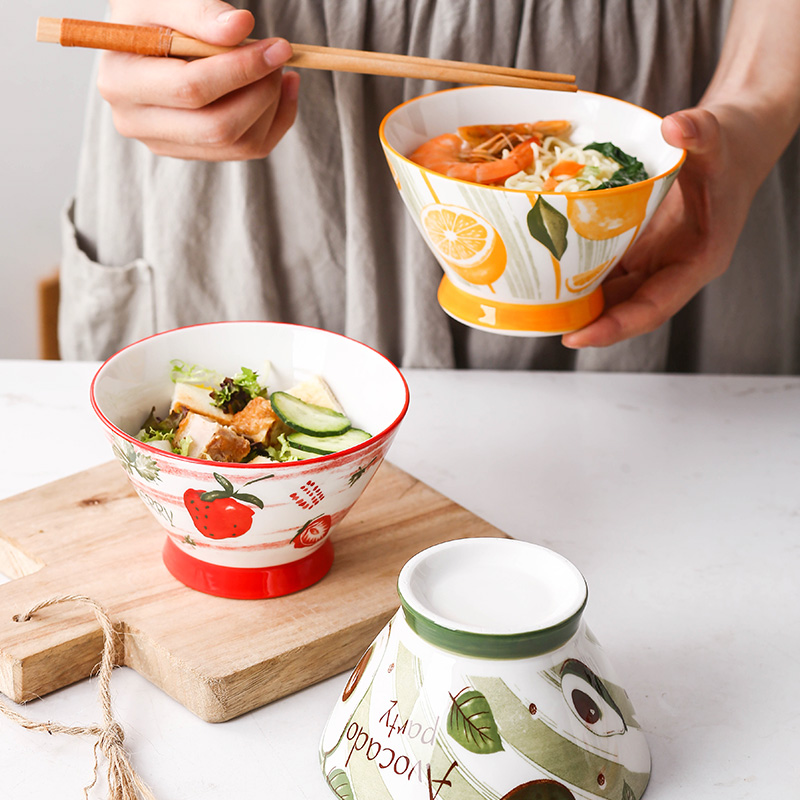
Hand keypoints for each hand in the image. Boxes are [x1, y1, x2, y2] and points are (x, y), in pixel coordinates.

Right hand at [97, 0, 299, 159]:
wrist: (143, 37)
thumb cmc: (152, 13)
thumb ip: (200, 10)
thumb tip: (241, 25)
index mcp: (121, 81)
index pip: (192, 88)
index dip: (241, 69)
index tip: (278, 48)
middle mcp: (137, 123)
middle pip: (218, 128)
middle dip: (260, 92)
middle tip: (279, 57)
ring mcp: (166, 145)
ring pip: (239, 144)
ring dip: (272, 106)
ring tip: (277, 68)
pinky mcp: (193, 153)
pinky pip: (248, 149)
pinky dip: (275, 119)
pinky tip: (282, 89)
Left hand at [561, 105, 753, 348]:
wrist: (727, 146)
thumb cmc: (727, 150)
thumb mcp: (717, 139)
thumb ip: (700, 133)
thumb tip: (676, 126)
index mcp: (697, 262)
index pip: (653, 308)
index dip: (616, 327)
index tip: (579, 337)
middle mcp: (671, 271)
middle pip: (624, 310)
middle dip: (585, 323)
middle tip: (542, 324)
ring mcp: (651, 263)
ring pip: (610, 294)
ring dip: (575, 303)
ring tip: (533, 306)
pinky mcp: (634, 250)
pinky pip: (602, 270)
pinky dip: (575, 274)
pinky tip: (543, 272)